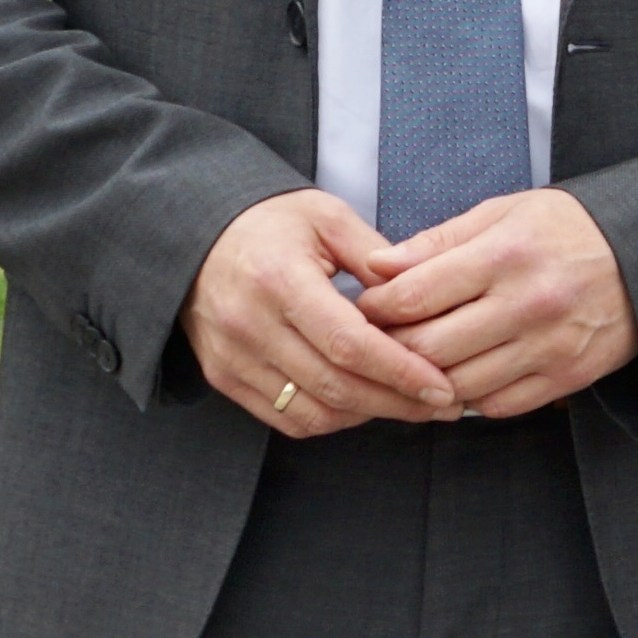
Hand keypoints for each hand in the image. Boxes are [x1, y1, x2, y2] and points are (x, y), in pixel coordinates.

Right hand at [179, 192, 455, 435]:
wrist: (196, 235)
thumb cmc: (269, 221)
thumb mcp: (328, 218)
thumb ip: (378, 259)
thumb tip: (424, 303)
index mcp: (279, 279)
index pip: (349, 344)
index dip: (400, 372)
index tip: (441, 385)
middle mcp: (250, 326)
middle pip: (335, 386)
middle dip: (397, 402)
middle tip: (441, 403)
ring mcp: (233, 358)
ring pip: (312, 413)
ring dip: (367, 415)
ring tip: (409, 404)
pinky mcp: (224, 378)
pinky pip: (285, 419)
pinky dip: (331, 419)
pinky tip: (362, 403)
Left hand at [364, 187, 637, 417]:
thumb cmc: (570, 229)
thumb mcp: (506, 213)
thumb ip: (439, 241)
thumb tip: (377, 266)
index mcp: (507, 254)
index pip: (415, 295)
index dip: (377, 307)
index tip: (367, 307)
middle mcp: (528, 303)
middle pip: (429, 347)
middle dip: (392, 347)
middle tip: (382, 339)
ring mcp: (549, 346)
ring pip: (457, 384)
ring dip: (427, 378)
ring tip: (418, 359)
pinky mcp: (567, 377)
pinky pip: (497, 405)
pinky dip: (471, 396)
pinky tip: (465, 373)